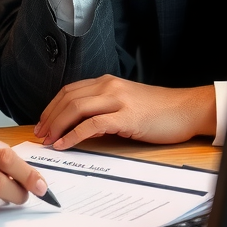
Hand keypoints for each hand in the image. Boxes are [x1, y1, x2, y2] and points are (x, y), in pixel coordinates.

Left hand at [33, 76, 216, 149]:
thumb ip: (104, 109)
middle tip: (39, 134)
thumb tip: (81, 125)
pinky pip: (92, 124)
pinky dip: (74, 135)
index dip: (52, 106)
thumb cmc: (159, 110)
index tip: (43, 122)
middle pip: (68, 98)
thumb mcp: (126, 104)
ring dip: (57, 125)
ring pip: (76, 108)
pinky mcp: (126, 117)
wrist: (186, 110)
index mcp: (108, 82)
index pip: (70, 90)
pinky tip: (64, 144)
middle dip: (49, 117)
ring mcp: (117, 100)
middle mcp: (109, 86)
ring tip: (47, 140)